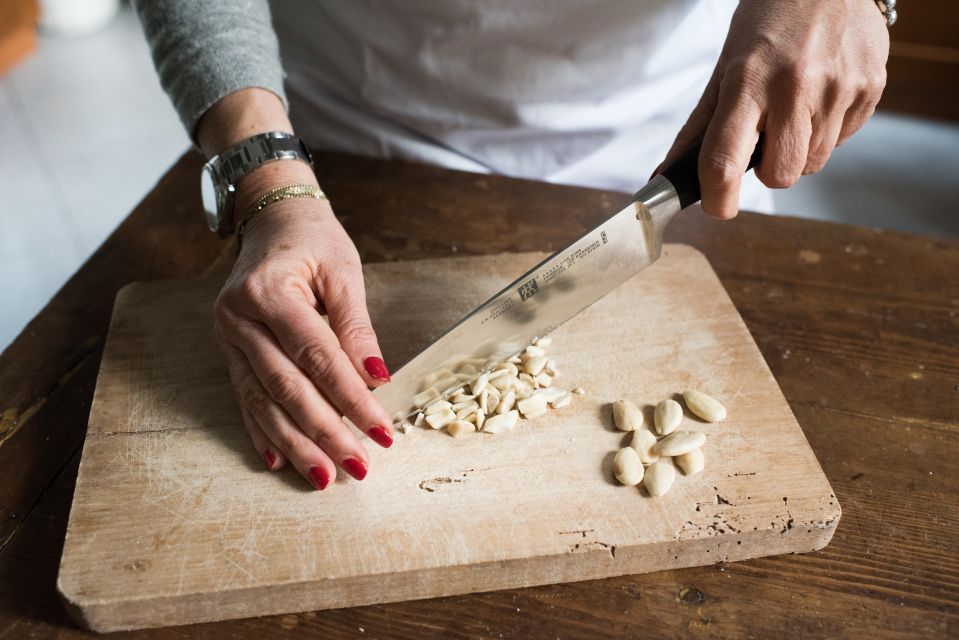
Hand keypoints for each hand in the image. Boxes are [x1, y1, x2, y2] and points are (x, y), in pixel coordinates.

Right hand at [213, 184, 393, 489]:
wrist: (271, 217)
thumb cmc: (312, 240)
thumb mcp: (343, 271)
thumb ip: (356, 327)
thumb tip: (376, 378)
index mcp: (269, 292)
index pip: (317, 356)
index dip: (350, 397)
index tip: (380, 430)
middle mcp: (240, 318)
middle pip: (286, 387)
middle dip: (324, 431)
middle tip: (356, 466)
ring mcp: (229, 337)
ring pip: (263, 401)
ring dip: (294, 443)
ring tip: (322, 477)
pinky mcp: (230, 350)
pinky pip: (245, 397)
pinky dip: (262, 431)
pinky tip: (276, 460)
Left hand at [659, 0, 888, 218]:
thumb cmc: (768, 23)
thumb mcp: (724, 69)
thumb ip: (697, 129)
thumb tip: (665, 177)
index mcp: (748, 81)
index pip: (724, 162)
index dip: (718, 198)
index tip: (718, 207)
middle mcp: (795, 87)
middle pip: (780, 176)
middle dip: (768, 170)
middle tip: (764, 141)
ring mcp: (839, 88)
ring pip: (814, 164)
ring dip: (800, 149)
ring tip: (796, 107)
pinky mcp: (871, 88)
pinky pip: (843, 140)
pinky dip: (828, 129)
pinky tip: (821, 96)